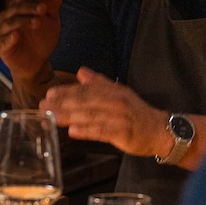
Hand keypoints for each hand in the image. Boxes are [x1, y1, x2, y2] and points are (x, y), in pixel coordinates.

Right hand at [0, 0, 62, 80]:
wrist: (38, 63)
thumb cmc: (42, 40)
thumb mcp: (51, 22)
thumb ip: (53, 7)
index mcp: (19, 9)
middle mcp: (8, 18)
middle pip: (16, 8)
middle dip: (30, 7)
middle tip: (44, 9)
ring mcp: (3, 32)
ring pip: (9, 23)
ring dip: (23, 21)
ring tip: (37, 22)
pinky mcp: (1, 46)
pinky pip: (3, 41)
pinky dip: (9, 38)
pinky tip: (17, 36)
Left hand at [40, 67, 169, 157]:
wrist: (161, 130)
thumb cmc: (137, 113)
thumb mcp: (120, 93)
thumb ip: (99, 83)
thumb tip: (80, 72)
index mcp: (114, 91)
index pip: (86, 89)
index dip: (67, 91)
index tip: (50, 94)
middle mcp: (116, 101)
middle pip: (86, 100)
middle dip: (63, 103)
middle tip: (44, 106)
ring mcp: (120, 117)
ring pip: (91, 115)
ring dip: (69, 116)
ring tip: (52, 117)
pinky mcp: (124, 133)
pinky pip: (103, 131)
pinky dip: (87, 130)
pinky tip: (73, 131)